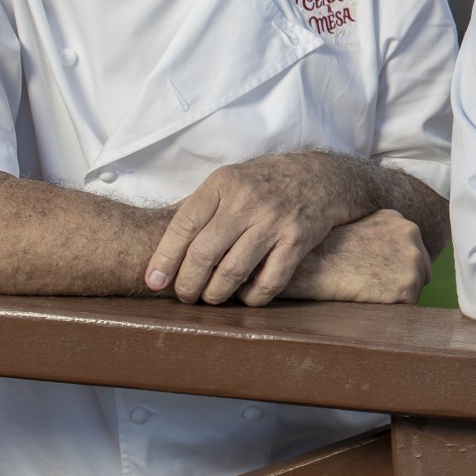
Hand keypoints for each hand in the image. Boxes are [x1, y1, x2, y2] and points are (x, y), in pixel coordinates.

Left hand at [145, 153, 369, 305]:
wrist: (321, 177)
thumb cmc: (265, 183)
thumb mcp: (230, 180)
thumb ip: (201, 208)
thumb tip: (162, 250)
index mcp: (223, 184)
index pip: (182, 226)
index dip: (163, 259)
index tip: (154, 282)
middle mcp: (247, 201)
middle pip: (203, 254)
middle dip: (187, 284)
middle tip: (184, 295)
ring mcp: (273, 221)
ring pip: (232, 272)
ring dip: (215, 295)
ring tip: (210, 298)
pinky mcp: (297, 240)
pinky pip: (268, 282)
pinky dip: (251, 298)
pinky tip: (245, 296)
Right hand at [277, 209, 431, 304]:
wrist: (308, 266)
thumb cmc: (321, 252)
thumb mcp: (356, 230)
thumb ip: (378, 239)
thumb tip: (384, 257)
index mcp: (397, 220)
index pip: (410, 251)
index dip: (392, 268)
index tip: (374, 273)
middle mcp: (411, 233)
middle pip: (420, 268)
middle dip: (400, 280)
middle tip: (370, 286)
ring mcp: (412, 259)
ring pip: (415, 288)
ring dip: (395, 295)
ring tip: (366, 292)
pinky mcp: (407, 285)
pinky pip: (408, 306)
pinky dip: (391, 309)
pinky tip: (368, 301)